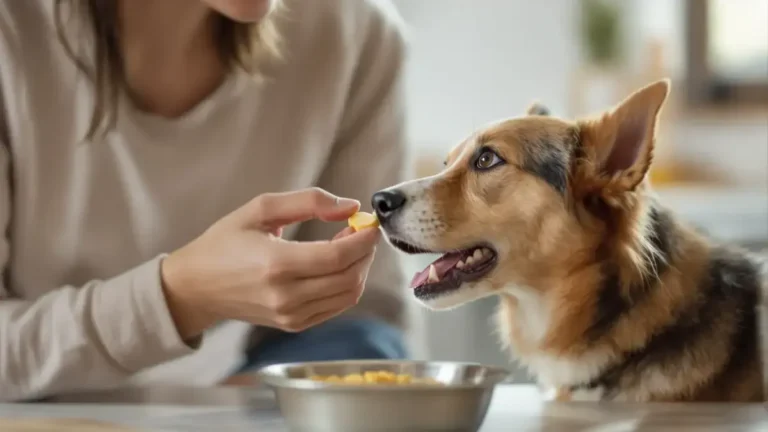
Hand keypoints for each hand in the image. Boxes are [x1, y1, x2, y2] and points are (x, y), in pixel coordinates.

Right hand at [161, 188, 379, 339]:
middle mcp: (286, 296)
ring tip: (349, 246)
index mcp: (276, 264)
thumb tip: (350, 207)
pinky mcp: (293, 325)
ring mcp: (291, 316)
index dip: (363, 240)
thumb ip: (307, 201)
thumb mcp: (259, 208)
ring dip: (359, 269)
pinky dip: (347, 285)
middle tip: (361, 232)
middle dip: (365, 252)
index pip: (338, 256)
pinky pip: (336, 307)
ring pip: (348, 295)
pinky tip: (337, 266)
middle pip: (349, 277)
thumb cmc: (225, 242)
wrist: (196, 288)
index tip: (370, 224)